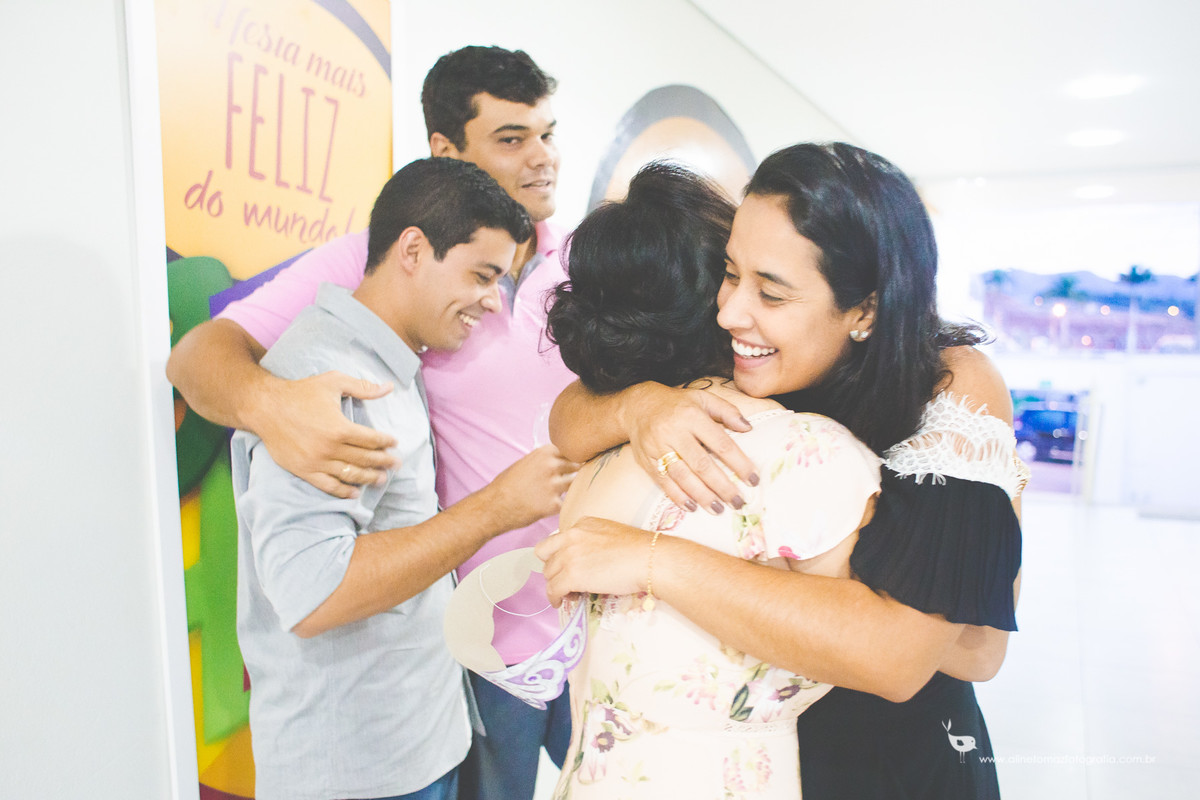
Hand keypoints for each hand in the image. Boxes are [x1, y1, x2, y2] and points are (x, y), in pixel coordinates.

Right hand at [250, 371, 399, 498]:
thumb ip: (363, 387)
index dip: (386, 442)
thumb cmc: (300, 392)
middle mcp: (330, 448)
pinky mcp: (304, 470)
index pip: (371, 440)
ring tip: (381, 479)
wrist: (265, 407)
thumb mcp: (333, 382)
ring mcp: (317, 462)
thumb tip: (388, 387)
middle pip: (364, 459)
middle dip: (383, 462)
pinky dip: (343, 491)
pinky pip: (328, 486)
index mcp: (340, 428)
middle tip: (395, 464)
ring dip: (368, 478)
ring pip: (350, 474)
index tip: (394, 443)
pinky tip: (354, 493)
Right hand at [484, 445, 578, 531]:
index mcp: (545, 453)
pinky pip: (567, 503)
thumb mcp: (526, 463)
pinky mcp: (554, 505)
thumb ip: (545, 460)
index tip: (570, 466)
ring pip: (575, 484)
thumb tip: (564, 462)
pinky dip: (561, 506)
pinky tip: (550, 507)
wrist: (494, 506)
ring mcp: (554, 485)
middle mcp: (551, 466)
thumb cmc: (507, 484)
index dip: (571, 460)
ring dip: (570, 489)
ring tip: (557, 494)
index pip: (571, 451)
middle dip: (574, 473)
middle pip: (577, 466)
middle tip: (566, 482)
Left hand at [536, 517, 657, 605]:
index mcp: (581, 524)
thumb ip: (592, 542)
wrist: (649, 559)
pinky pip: (553, 590)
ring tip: (569, 593)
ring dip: (556, 585)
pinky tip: (561, 602)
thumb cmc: (639, 549)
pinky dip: (554, 598)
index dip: (559, 556)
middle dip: (554, 570)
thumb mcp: (610, 534)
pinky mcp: (571, 575)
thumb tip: (587, 562)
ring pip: (548, 574)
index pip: (556, 541)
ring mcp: (569, 555)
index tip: (567, 567)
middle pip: (546, 557)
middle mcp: (571, 536)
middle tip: (566, 581)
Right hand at [624, 383, 756, 513]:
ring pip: (682, 476)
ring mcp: (658, 447)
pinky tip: (692, 506)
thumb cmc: (676, 404)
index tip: (753, 479)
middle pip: (702, 464)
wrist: (638, 406)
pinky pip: (663, 481)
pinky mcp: (646, 460)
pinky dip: (678, 496)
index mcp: (692, 416)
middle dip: (722, 486)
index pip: (721, 443)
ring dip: (702, 495)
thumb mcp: (703, 398)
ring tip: (718, 509)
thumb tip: (748, 428)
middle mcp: (674, 432)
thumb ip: (727, 411)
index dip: (739, 463)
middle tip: (738, 502)